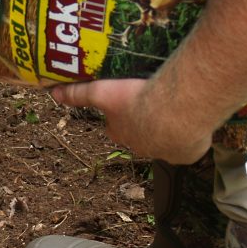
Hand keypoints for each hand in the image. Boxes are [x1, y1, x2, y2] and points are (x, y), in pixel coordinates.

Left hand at [50, 78, 212, 164]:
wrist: (176, 113)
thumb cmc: (138, 101)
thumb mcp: (103, 92)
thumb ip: (79, 93)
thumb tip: (52, 93)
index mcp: (121, 132)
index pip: (117, 126)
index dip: (122, 115)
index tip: (131, 101)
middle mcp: (141, 146)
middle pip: (142, 133)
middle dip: (147, 121)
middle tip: (157, 101)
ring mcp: (165, 152)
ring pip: (167, 140)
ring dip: (171, 127)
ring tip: (178, 109)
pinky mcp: (186, 154)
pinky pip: (189, 146)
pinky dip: (191, 136)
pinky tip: (194, 122)